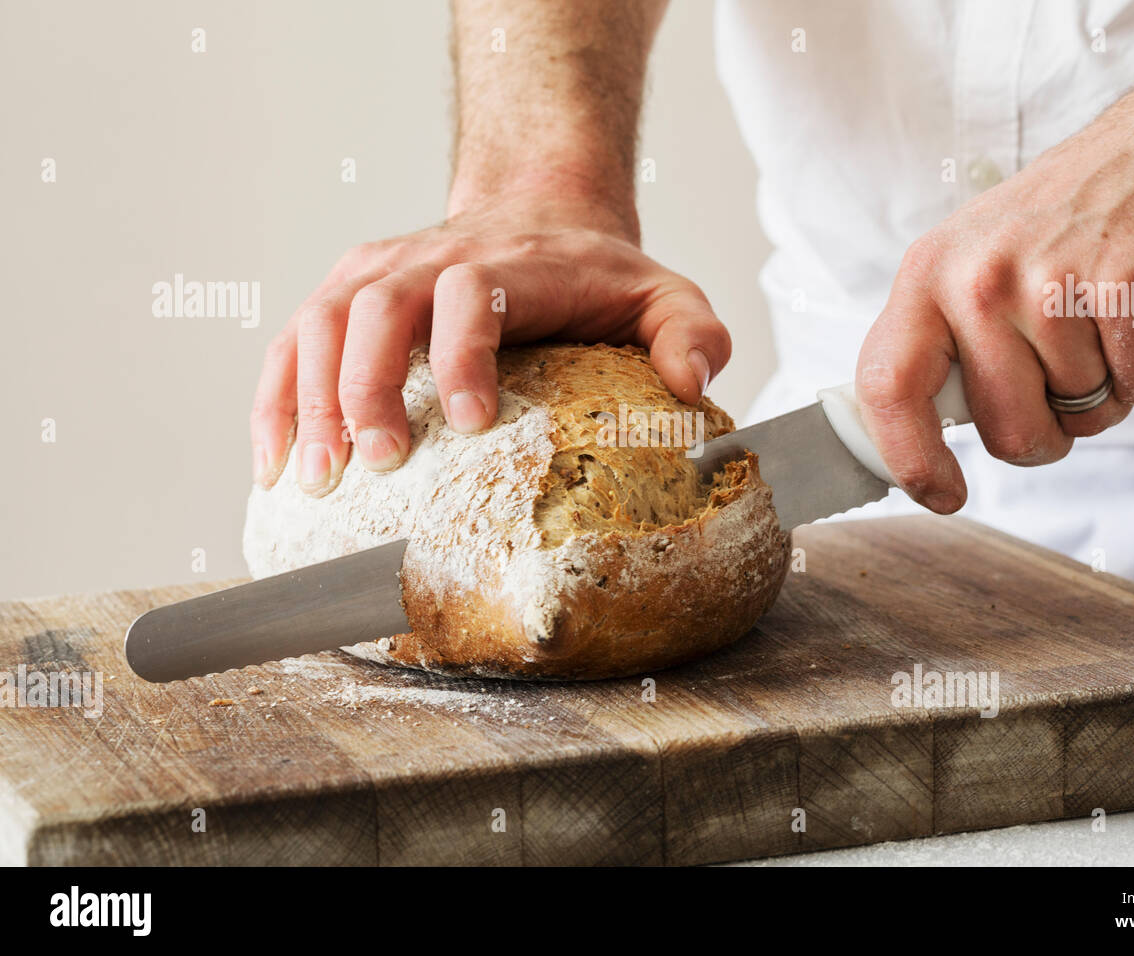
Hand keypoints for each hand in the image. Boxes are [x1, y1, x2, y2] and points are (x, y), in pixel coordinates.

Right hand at [249, 189, 728, 495]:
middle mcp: (429, 259)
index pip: (470, 294)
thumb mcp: (664, 293)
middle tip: (374, 468)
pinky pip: (290, 342)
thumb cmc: (597, 273)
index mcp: (507, 264)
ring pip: (319, 321)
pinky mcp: (345, 294)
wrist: (537, 212)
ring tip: (314, 480)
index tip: (472, 423)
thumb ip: (692, 331)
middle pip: (377, 308)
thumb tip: (692, 383)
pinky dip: (275, 399)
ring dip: (307, 399)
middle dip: (366, 388)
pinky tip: (275, 462)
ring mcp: (377, 272)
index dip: (462, 353)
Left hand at [854, 84, 1133, 513]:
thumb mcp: (969, 263)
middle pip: (1006, 427)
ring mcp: (1049, 282)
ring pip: (1080, 412)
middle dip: (1046, 430)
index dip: (909, 459)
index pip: (886, 387)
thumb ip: (940, 343)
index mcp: (926, 278)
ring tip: (1102, 325)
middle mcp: (977, 281)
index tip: (942, 493)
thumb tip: (912, 435)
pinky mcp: (1123, 285)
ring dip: (1104, 392)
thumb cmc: (1061, 223)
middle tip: (1064, 380)